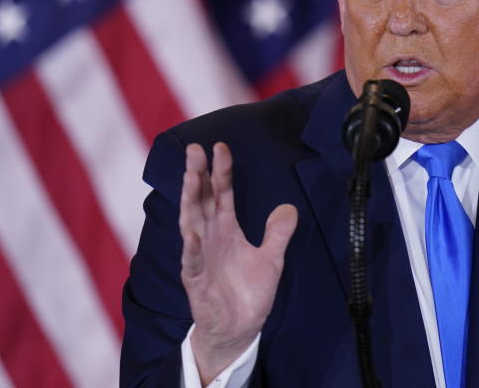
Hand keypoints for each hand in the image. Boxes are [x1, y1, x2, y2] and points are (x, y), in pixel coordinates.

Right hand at [179, 142, 297, 383]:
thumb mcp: (271, 259)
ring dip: (190, 201)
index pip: (222, 194)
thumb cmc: (247, 293)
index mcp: (226, 230)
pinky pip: (192, 264)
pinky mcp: (196, 283)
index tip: (220, 147)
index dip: (221, 171)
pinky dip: (192, 250)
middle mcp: (210, 239)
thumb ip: (277, 233)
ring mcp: (201, 259)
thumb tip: (288, 207)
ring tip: (190, 177)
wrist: (237, 330)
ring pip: (192, 224)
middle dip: (198, 175)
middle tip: (195, 149)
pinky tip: (192, 236)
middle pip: (201, 201)